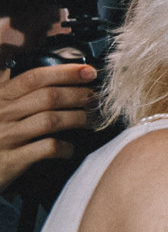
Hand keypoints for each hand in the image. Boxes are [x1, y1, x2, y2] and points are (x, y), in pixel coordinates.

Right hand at [0, 61, 93, 194]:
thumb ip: (17, 92)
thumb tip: (53, 73)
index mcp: (0, 97)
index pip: (35, 78)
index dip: (65, 72)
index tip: (89, 71)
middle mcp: (1, 114)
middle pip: (48, 97)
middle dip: (78, 95)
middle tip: (95, 98)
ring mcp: (6, 137)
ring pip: (50, 120)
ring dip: (77, 118)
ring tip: (91, 120)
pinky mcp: (11, 160)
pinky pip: (46, 148)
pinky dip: (65, 147)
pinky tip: (71, 148)